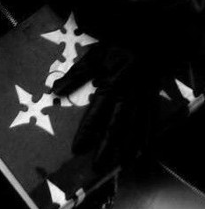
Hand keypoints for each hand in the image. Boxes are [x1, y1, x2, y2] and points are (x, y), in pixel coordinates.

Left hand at [52, 43, 163, 171]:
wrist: (152, 40)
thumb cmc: (119, 47)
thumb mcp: (95, 56)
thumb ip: (76, 75)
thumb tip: (55, 90)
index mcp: (111, 85)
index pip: (96, 114)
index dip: (86, 132)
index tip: (77, 149)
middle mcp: (128, 96)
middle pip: (117, 127)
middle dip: (107, 148)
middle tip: (98, 167)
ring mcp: (143, 100)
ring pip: (135, 129)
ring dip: (127, 149)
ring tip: (120, 167)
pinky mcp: (152, 100)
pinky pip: (150, 123)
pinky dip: (146, 139)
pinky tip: (143, 152)